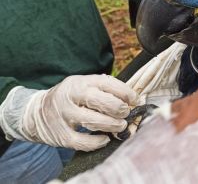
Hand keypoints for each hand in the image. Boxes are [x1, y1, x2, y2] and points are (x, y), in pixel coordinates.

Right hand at [1, 75, 136, 150]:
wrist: (35, 112)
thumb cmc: (70, 97)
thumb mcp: (83, 85)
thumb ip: (104, 89)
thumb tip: (131, 97)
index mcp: (81, 81)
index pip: (107, 83)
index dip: (124, 91)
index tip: (134, 99)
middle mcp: (71, 96)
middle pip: (100, 100)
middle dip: (118, 108)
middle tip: (126, 113)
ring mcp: (64, 115)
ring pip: (92, 120)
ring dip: (111, 124)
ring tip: (120, 126)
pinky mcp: (60, 134)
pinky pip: (81, 141)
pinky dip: (96, 142)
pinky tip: (104, 139)